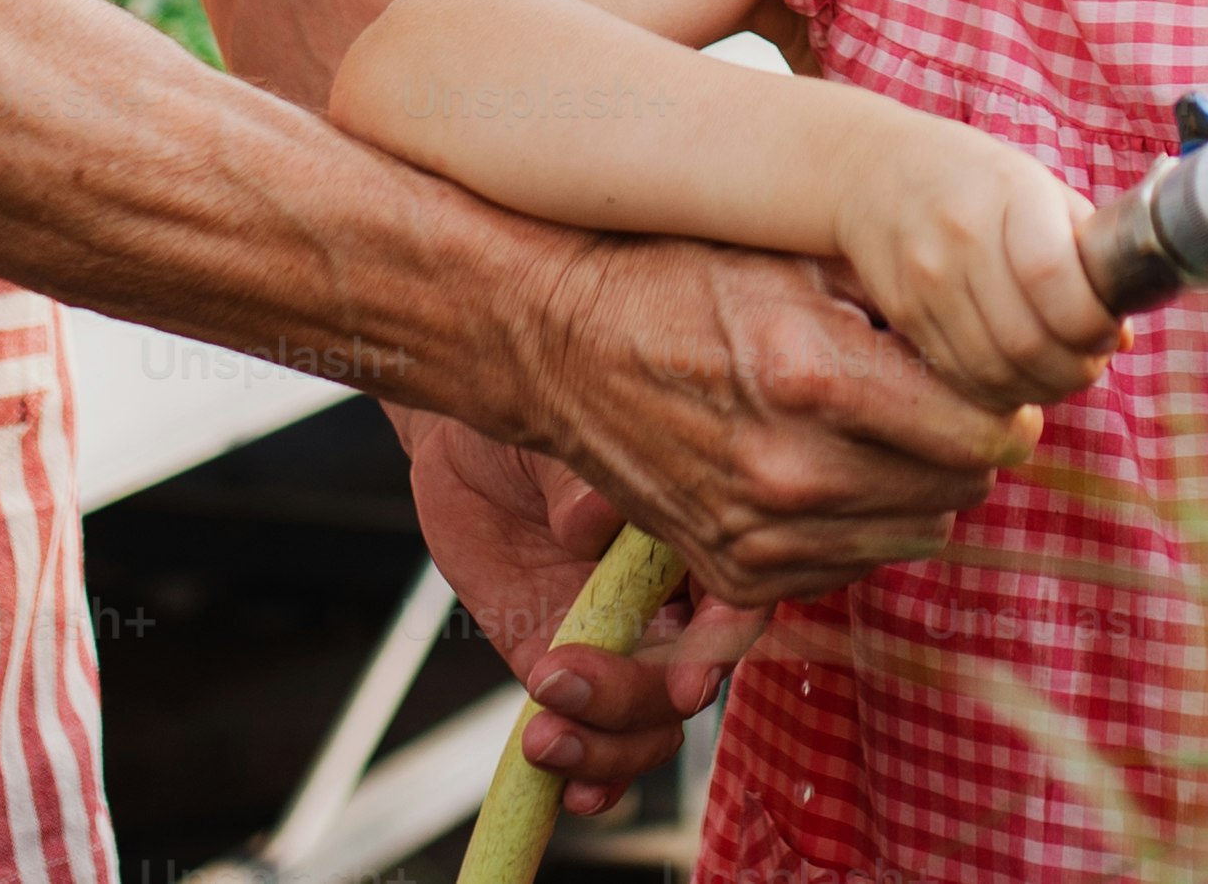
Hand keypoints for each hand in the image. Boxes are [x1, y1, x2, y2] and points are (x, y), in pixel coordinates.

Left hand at [396, 414, 758, 819]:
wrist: (468, 440)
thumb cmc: (532, 422)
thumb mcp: (552, 434)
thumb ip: (579, 476)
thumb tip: (587, 523)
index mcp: (695, 530)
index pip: (740, 591)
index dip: (725, 641)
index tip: (687, 676)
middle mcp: (671, 593)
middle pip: (695, 674)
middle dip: (636, 700)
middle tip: (560, 680)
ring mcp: (622, 640)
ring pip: (654, 721)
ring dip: (607, 746)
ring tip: (541, 734)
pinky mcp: (566, 668)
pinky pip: (598, 737)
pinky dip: (593, 775)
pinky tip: (564, 784)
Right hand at [497, 230, 1037, 616]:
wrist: (558, 341)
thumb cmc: (680, 275)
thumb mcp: (795, 251)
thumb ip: (901, 289)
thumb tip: (1006, 321)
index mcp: (814, 376)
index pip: (982, 430)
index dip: (1007, 405)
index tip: (1005, 384)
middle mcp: (790, 469)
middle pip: (960, 488)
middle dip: (969, 444)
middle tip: (949, 401)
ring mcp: (759, 533)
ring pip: (916, 534)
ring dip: (920, 487)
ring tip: (890, 430)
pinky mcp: (734, 572)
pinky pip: (851, 566)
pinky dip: (861, 523)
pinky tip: (834, 466)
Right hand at [830, 119, 1119, 407]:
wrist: (876, 171)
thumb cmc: (977, 178)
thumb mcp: (1040, 186)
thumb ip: (1086, 248)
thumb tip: (1125, 328)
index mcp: (1007, 194)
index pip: (1051, 277)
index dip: (1091, 321)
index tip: (1111, 329)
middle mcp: (960, 241)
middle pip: (1026, 340)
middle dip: (1076, 367)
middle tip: (1094, 359)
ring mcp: (927, 284)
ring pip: (994, 372)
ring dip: (1043, 388)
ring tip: (1064, 371)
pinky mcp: (908, 317)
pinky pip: (962, 378)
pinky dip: (1002, 393)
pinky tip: (1022, 376)